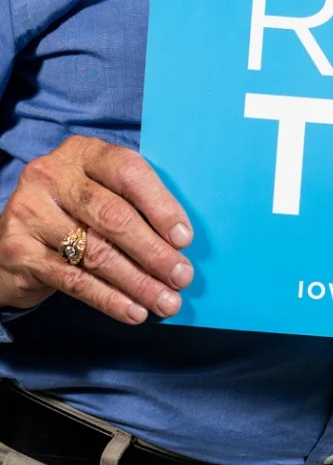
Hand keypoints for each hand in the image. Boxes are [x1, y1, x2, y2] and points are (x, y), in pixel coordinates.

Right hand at [0, 136, 192, 325]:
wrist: (14, 236)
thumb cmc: (74, 211)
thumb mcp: (100, 190)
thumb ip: (133, 202)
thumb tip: (180, 242)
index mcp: (82, 152)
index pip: (128, 172)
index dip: (161, 206)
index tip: (184, 238)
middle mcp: (52, 176)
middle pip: (113, 216)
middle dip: (153, 251)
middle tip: (181, 277)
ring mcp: (31, 213)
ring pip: (95, 253)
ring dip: (138, 282)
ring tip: (166, 301)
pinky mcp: (19, 251)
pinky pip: (73, 280)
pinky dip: (109, 299)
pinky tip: (134, 311)